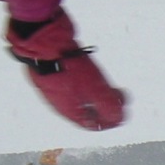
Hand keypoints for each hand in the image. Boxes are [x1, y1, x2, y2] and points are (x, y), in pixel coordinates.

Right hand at [6, 11, 127, 130]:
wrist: (43, 40)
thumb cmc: (68, 67)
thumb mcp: (94, 88)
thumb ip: (108, 105)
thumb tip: (119, 119)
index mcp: (69, 110)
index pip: (91, 125)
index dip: (109, 121)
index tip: (122, 114)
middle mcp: (60, 101)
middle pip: (87, 109)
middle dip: (106, 105)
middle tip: (120, 96)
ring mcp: (55, 85)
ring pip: (80, 95)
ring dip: (98, 93)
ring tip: (111, 85)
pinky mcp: (54, 70)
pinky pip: (73, 81)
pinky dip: (87, 81)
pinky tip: (94, 72)